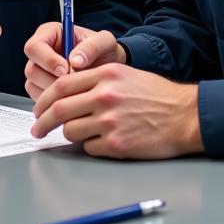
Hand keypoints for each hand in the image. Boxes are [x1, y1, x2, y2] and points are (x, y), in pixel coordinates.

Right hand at [23, 21, 123, 101]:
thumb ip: (91, 46)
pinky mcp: (41, 88)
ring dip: (54, 92)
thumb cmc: (104, 51)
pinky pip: (39, 98)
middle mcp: (41, 52)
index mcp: (50, 34)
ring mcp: (40, 71)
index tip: (65, 69)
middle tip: (73, 83)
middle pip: (31, 69)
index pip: (34, 47)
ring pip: (33, 85)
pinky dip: (55, 101)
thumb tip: (74, 60)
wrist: (109, 69)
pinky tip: (72, 96)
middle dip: (52, 80)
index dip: (47, 60)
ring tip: (76, 89)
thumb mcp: (105, 42)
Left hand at [30, 62, 203, 159]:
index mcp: (105, 76)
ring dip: (68, 134)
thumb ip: (94, 82)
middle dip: (43, 121)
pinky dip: (90, 146)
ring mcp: (110, 121)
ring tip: (76, 134)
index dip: (44, 99)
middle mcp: (105, 96)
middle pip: (59, 110)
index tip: (38, 109)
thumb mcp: (124, 75)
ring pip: (71, 131)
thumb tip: (65, 95)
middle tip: (37, 129)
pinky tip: (101, 142)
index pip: (61, 86)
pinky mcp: (117, 144)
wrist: (186, 116)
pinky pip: (89, 147)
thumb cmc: (156, 95)